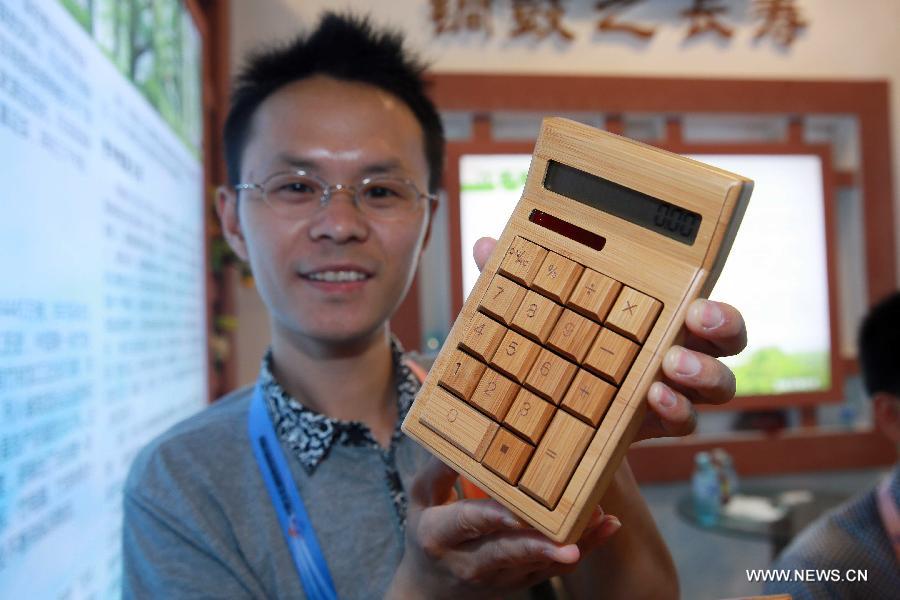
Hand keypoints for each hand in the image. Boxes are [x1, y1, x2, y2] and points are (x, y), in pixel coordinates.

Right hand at [387, 458, 620, 598]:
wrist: (431, 585)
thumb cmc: (429, 527)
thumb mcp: (423, 497)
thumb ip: (440, 468)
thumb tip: (462, 428)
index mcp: (439, 535)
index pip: (468, 523)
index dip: (493, 516)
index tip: (516, 510)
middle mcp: (469, 562)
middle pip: (507, 552)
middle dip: (538, 545)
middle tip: (567, 540)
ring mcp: (498, 577)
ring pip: (537, 563)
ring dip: (571, 543)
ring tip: (598, 521)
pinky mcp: (521, 582)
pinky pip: (555, 567)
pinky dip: (585, 548)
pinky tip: (608, 526)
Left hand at [472, 237, 746, 442]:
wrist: (547, 417)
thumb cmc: (553, 350)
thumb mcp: (532, 313)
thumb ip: (514, 279)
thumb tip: (483, 245)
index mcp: (655, 313)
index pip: (701, 300)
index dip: (715, 302)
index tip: (699, 299)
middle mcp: (674, 350)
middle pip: (726, 340)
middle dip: (722, 327)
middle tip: (694, 320)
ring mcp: (668, 390)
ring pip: (716, 385)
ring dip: (702, 374)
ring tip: (666, 370)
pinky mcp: (653, 425)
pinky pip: (682, 423)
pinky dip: (673, 412)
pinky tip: (651, 401)